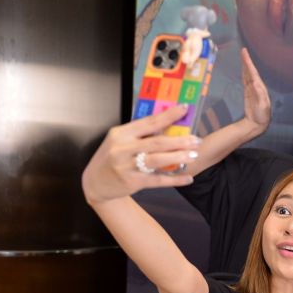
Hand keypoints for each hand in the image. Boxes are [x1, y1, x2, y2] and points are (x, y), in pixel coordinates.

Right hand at [81, 105, 199, 204]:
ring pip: (158, 160)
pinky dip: (175, 179)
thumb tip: (168, 125)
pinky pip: (158, 180)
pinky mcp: (132, 182)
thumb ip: (139, 135)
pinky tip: (188, 178)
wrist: (95, 183)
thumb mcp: (120, 141)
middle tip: (196, 140)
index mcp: (121, 133)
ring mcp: (127, 166)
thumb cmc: (112, 158)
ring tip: (194, 155)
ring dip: (178, 157)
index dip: (168, 115)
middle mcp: (123, 149)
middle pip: (156, 142)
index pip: (148, 122)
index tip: (184, 109)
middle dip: (179, 141)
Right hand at [241, 48, 270, 131]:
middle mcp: (257, 87)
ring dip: (245, 65)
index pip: (253, 73)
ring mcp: (252, 89)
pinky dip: (244, 73)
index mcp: (260, 88)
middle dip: (247, 61)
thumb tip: (254, 83)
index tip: (245, 54)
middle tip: (243, 51)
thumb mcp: (262, 106)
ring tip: (243, 56)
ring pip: (248, 74)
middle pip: (251, 71)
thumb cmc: (262, 116)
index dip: (249, 63)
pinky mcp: (248, 93)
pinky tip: (243, 68)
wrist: (258, 124)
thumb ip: (259, 95)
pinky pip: (246, 80)